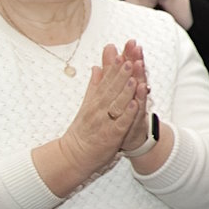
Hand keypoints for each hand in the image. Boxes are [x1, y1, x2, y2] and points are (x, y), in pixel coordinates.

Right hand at [58, 45, 148, 171]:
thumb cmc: (83, 130)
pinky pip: (120, 123)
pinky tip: (135, 103)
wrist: (73, 156)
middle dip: (121, 74)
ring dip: (126, 90)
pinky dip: (127, 113)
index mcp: (94, 101)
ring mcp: (104, 122)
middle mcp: (98, 109)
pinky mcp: (111, 136)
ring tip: (134, 76)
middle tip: (129, 58)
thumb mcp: (87, 104)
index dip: (113, 67)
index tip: (120, 52)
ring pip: (116, 104)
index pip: (105, 81)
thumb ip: (94, 86)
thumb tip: (97, 66)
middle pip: (111, 89)